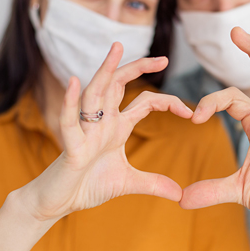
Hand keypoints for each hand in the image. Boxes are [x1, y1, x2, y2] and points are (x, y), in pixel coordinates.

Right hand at [18, 43, 191, 221]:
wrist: (59, 202)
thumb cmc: (87, 185)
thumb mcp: (128, 183)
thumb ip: (153, 184)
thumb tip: (180, 194)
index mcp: (116, 127)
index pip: (144, 102)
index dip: (167, 102)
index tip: (190, 113)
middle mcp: (101, 122)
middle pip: (118, 84)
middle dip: (139, 68)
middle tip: (163, 59)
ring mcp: (85, 131)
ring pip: (95, 93)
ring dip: (105, 70)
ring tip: (117, 47)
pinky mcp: (71, 146)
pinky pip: (69, 121)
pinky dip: (70, 102)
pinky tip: (74, 81)